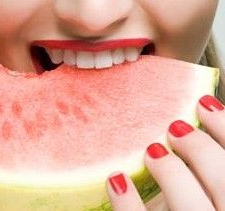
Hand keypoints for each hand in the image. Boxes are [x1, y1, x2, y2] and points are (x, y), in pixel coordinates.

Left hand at [106, 95, 224, 210]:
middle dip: (200, 148)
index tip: (203, 103)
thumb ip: (204, 170)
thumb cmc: (189, 203)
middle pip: (222, 181)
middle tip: (175, 128)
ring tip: (152, 149)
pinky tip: (115, 179)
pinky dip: (127, 201)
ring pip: (189, 204)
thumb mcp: (206, 190)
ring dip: (170, 172)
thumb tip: (183, 128)